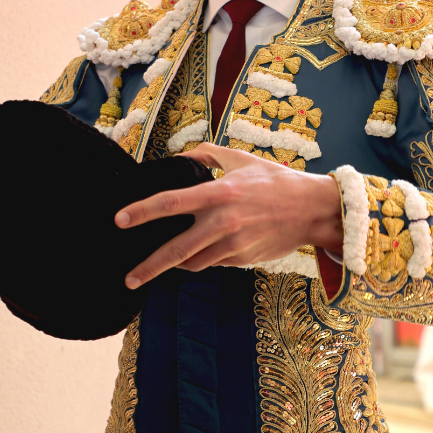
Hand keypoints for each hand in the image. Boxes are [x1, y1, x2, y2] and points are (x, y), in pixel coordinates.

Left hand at [115, 144, 342, 287]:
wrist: (313, 210)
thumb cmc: (275, 181)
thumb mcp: (242, 160)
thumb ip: (207, 155)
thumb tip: (177, 155)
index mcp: (219, 193)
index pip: (171, 203)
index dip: (142, 211)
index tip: (120, 220)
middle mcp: (223, 222)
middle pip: (176, 250)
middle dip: (148, 267)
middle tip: (128, 278)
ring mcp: (233, 244)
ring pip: (192, 262)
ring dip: (173, 265)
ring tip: (155, 266)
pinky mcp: (241, 259)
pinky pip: (212, 263)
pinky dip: (200, 260)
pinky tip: (195, 255)